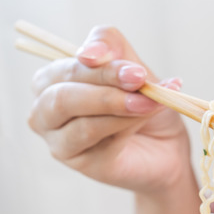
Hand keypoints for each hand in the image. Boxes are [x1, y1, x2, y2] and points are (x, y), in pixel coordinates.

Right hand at [27, 25, 194, 194]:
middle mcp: (45, 112)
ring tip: (151, 102)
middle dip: (105, 85)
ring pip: (83, 122)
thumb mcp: (133, 69)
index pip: (67, 68)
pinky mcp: (81, 164)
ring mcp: (59, 142)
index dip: (100, 62)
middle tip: (141, 80)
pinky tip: (149, 117)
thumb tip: (90, 51)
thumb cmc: (144, 106)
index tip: (135, 68)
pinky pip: (103, 142)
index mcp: (51, 82)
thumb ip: (113, 50)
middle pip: (63, 95)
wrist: (168, 146)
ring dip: (121, 107)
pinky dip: (128, 125)